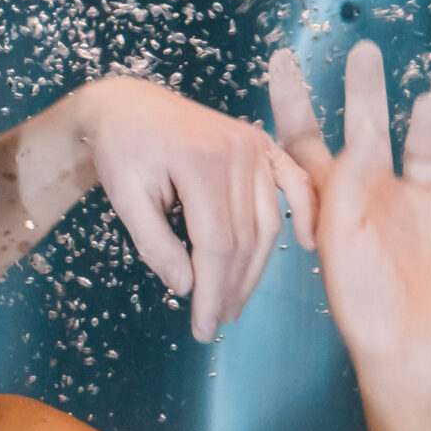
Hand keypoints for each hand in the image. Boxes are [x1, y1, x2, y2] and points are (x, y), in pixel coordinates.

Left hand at [80, 75, 318, 342]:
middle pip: (245, 238)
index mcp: (200, 163)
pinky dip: (307, 212)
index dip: (212, 290)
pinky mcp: (261, 143)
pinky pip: (293, 182)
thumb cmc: (120, 148)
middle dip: (232, 287)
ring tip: (236, 302)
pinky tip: (309, 245)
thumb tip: (186, 287)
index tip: (202, 327)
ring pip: (268, 221)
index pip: (216, 244)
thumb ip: (154, 243)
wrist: (127, 102)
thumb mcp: (124, 195)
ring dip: (255, 268)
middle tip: (217, 321)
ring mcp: (254, 145)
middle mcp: (237, 152)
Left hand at [268, 44, 430, 391]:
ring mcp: (423, 201)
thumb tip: (353, 137)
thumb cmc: (363, 304)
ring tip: (427, 103)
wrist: (415, 350)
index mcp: (334, 197)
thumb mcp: (336, 241)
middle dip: (364, 91)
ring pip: (425, 146)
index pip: (305, 139)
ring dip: (426, 124)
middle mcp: (377, 189)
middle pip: (368, 128)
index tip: (281, 58)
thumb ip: (340, 188)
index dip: (293, 100)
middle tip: (362, 51)